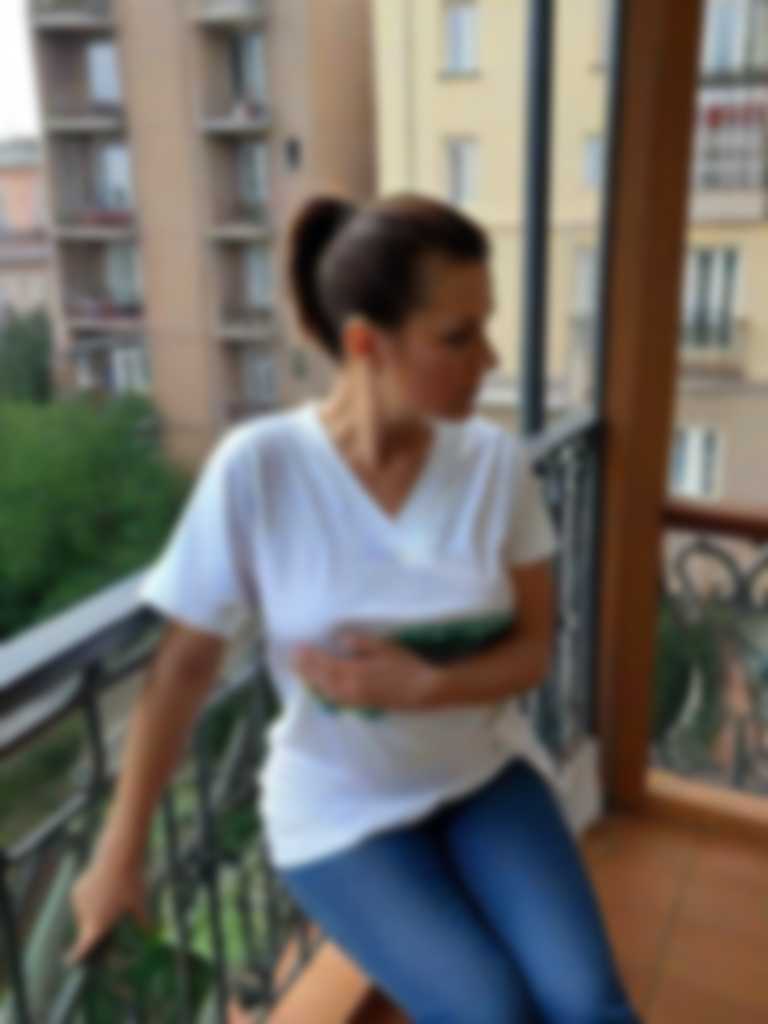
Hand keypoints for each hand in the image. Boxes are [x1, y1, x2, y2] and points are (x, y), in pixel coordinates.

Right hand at [63, 855, 151, 966]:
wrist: (118, 859)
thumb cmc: (130, 885)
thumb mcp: (139, 903)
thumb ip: (143, 922)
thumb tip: (152, 933)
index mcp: (97, 926)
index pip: (82, 949)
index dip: (75, 956)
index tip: (68, 962)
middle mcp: (84, 918)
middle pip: (87, 929)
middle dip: (95, 927)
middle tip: (112, 916)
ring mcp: (78, 904)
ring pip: (85, 913)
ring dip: (94, 911)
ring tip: (111, 894)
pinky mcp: (76, 891)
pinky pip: (83, 900)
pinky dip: (91, 898)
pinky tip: (103, 886)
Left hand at [290, 630, 438, 711]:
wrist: (423, 690)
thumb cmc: (406, 665)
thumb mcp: (383, 647)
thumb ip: (360, 643)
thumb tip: (340, 640)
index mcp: (354, 672)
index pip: (325, 664)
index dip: (310, 657)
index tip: (298, 648)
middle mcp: (351, 688)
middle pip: (322, 679)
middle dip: (306, 669)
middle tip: (293, 659)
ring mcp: (356, 699)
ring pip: (327, 691)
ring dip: (312, 681)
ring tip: (301, 673)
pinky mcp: (363, 706)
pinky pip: (336, 700)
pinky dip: (324, 693)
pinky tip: (321, 689)